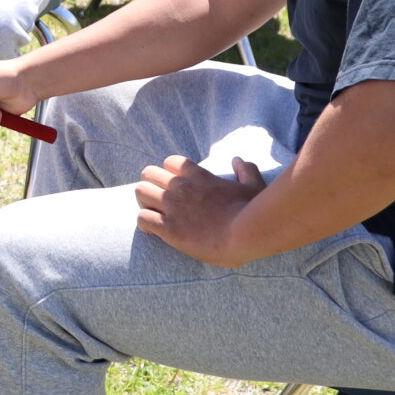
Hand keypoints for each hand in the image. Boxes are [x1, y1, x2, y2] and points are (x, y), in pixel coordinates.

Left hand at [133, 154, 265, 265]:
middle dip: (151, 185)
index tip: (174, 186)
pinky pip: (142, 219)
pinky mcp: (168, 227)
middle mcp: (181, 187)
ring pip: (140, 192)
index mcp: (198, 176)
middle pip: (148, 173)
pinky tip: (154, 231)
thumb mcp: (254, 185)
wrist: (246, 234)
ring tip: (154, 215)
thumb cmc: (253, 211)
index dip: (168, 172)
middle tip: (159, 201)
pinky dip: (144, 224)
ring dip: (144, 202)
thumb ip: (246, 171)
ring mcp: (172, 206)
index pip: (170, 162)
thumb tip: (238, 160)